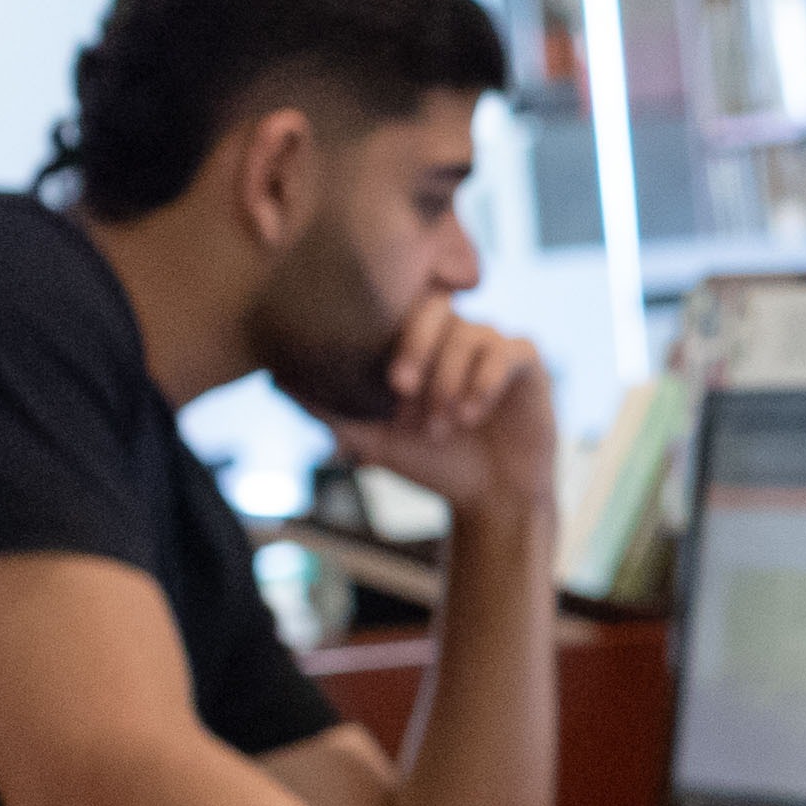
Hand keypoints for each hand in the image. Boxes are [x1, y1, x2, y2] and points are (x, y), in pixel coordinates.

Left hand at [345, 300, 560, 521]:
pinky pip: (508, 352)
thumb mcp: (373, 439)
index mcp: (422, 344)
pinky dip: (486, 381)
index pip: (402, 309)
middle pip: (437, 307)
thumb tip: (277, 382)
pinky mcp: (527, 364)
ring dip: (449, 381)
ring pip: (471, 335)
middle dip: (418, 347)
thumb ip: (329, 410)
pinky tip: (472, 414)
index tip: (388, 384)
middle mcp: (457, 336)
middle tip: (402, 389)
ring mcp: (493, 347)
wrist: (489, 498)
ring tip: (443, 425)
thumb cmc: (433, 463)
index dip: (393, 337)